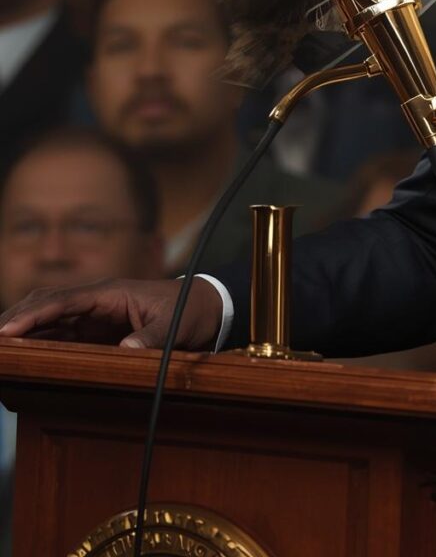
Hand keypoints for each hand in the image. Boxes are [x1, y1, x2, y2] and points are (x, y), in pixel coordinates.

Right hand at [0, 277, 222, 350]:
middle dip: (15, 319)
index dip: (33, 316)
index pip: (63, 301)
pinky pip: (61, 333)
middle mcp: (97, 301)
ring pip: (49, 319)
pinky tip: (20, 354)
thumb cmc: (189, 311)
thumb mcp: (175, 325)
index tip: (6, 330)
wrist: (205, 307)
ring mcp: (94, 315)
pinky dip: (38, 341)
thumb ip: (150, 337)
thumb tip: (126, 350)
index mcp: (111, 293)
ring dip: (22, 331)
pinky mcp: (97, 330)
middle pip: (46, 305)